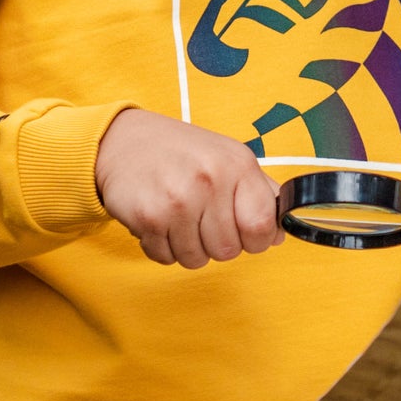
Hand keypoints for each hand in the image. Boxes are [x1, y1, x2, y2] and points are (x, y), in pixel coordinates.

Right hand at [94, 108, 285, 268]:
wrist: (122, 141)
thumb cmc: (181, 153)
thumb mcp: (228, 158)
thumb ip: (260, 193)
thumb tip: (278, 233)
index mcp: (238, 165)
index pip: (261, 227)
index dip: (255, 239)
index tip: (244, 233)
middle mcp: (210, 180)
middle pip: (228, 250)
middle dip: (217, 244)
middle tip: (202, 220)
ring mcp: (178, 200)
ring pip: (196, 260)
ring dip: (188, 247)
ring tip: (180, 219)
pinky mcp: (148, 217)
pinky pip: (166, 258)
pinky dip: (163, 247)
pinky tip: (160, 221)